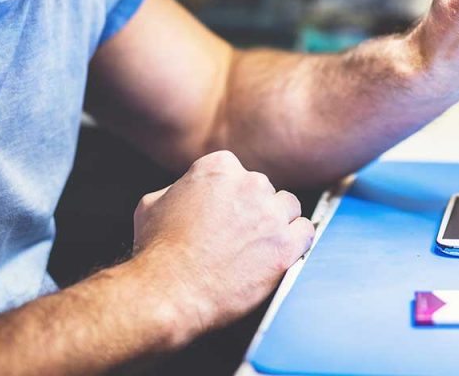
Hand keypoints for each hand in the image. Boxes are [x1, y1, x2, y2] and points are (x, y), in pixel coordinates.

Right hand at [132, 150, 314, 341]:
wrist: (169, 292)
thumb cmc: (158, 251)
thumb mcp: (152, 202)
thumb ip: (178, 188)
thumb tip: (184, 191)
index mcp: (220, 166)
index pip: (238, 172)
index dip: (231, 195)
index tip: (225, 212)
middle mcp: (250, 183)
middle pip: (264, 189)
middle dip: (253, 209)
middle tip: (237, 234)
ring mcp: (270, 213)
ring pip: (288, 207)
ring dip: (277, 222)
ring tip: (258, 244)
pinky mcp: (286, 244)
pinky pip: (306, 231)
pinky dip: (297, 241)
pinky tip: (282, 251)